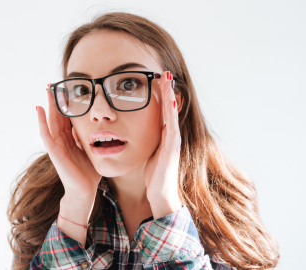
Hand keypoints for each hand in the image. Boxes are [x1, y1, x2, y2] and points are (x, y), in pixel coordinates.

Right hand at [36, 85, 101, 202]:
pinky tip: (39, 109)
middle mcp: (61, 140)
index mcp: (70, 138)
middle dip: (55, 100)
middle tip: (52, 84)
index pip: (66, 117)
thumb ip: (91, 136)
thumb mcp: (92, 149)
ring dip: (48, 105)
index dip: (65, 104)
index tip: (65, 89)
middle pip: (57, 116)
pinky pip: (46, 134)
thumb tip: (96, 122)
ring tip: (46, 91)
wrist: (85, 190)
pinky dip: (41, 122)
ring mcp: (56, 145)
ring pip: (50, 121)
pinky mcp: (54, 152)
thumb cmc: (89, 172)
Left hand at [143, 71, 182, 218]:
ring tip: (168, 79)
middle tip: (165, 72)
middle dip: (168, 89)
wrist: (160, 193)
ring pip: (172, 113)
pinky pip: (171, 127)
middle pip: (170, 107)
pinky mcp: (172, 148)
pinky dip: (171, 113)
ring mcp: (173, 141)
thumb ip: (143, 140)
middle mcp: (171, 135)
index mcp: (163, 135)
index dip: (161, 94)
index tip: (157, 78)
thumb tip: (131, 131)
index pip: (162, 110)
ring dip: (170, 95)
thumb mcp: (146, 152)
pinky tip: (169, 102)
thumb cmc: (152, 175)